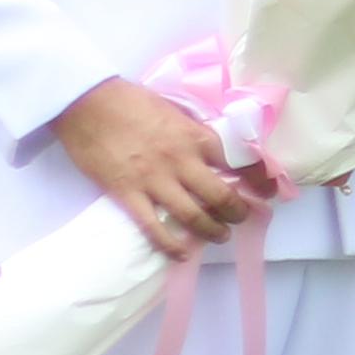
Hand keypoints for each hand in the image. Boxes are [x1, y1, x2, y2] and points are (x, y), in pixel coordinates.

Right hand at [52, 79, 266, 266]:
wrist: (86, 103)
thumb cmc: (130, 101)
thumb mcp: (175, 111)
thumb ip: (194, 133)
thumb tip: (214, 152)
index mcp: (196, 136)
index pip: (239, 161)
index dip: (259, 179)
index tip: (268, 191)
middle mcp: (182, 161)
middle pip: (221, 195)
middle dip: (238, 212)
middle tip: (241, 217)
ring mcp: (154, 180)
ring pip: (193, 216)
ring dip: (212, 230)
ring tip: (219, 235)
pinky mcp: (127, 195)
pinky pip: (154, 227)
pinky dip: (171, 245)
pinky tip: (181, 254)